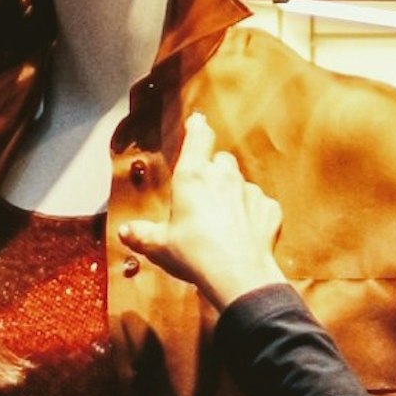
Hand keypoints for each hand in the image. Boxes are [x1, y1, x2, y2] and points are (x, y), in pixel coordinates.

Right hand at [133, 124, 286, 311]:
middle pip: (221, 160)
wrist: (237, 274)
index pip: (198, 138)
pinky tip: (244, 233)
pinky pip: (260, 206)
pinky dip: (253, 215)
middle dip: (214, 170)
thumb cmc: (194, 254)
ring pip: (241, 183)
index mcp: (192, 176)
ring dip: (233, 194)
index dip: (197, 127)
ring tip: (223, 220)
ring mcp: (249, 191)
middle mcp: (223, 176)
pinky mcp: (269, 209)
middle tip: (204, 193)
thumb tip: (125, 232)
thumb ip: (142, 234)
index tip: (198, 121)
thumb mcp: (159, 245)